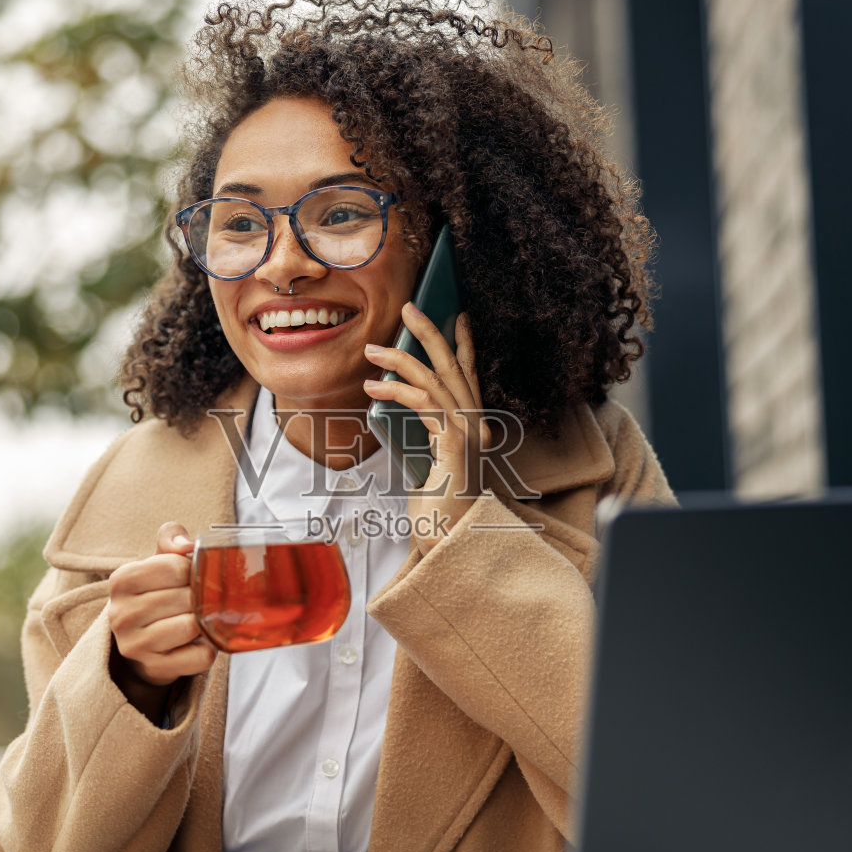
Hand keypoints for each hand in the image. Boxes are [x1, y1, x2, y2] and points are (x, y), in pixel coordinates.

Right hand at [105, 522, 215, 717]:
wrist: (142, 645)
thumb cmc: (155, 594)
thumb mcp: (157, 561)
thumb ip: (171, 539)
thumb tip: (186, 545)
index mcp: (122, 580)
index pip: (176, 567)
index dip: (192, 571)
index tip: (188, 578)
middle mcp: (121, 614)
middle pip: (186, 597)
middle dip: (199, 598)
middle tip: (193, 602)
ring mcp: (135, 645)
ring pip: (192, 626)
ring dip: (202, 623)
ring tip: (193, 621)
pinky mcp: (154, 668)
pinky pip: (201, 656)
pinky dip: (207, 649)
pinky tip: (194, 644)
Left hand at [362, 305, 486, 548]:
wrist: (451, 544)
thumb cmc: (439, 512)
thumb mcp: (427, 464)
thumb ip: (423, 434)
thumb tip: (396, 403)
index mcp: (474, 430)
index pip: (470, 377)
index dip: (465, 345)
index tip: (457, 317)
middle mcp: (477, 427)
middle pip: (455, 367)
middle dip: (431, 333)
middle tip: (410, 307)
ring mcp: (468, 433)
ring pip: (436, 379)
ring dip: (401, 357)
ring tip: (373, 348)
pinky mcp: (454, 441)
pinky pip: (423, 403)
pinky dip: (397, 389)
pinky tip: (374, 387)